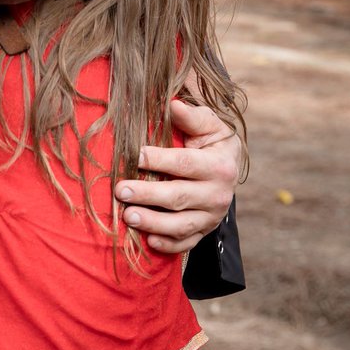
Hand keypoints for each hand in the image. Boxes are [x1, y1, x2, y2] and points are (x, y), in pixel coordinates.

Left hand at [113, 99, 240, 252]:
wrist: (229, 168)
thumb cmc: (211, 141)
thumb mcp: (208, 125)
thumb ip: (192, 117)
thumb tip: (173, 105)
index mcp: (219, 165)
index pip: (185, 164)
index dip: (159, 160)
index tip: (135, 155)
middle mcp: (218, 194)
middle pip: (179, 197)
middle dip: (147, 194)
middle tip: (120, 190)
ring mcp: (211, 217)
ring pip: (181, 225)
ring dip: (153, 223)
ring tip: (127, 216)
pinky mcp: (204, 232)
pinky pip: (186, 243)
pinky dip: (168, 245)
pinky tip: (148, 241)